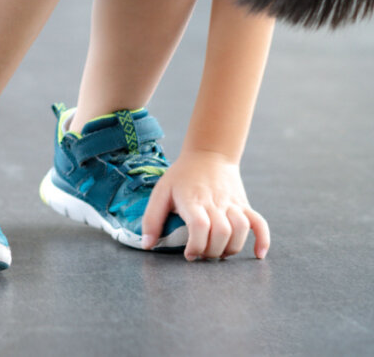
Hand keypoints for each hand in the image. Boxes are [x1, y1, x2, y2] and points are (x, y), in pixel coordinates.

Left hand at [142, 149, 269, 260]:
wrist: (208, 154)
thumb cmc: (181, 176)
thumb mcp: (161, 192)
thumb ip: (152, 219)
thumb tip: (146, 245)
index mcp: (192, 200)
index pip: (200, 226)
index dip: (197, 245)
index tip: (189, 254)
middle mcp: (215, 203)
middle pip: (221, 232)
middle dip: (211, 251)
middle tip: (201, 254)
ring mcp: (232, 204)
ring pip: (241, 230)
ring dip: (231, 248)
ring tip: (218, 252)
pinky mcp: (244, 205)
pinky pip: (260, 223)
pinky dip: (263, 239)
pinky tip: (258, 254)